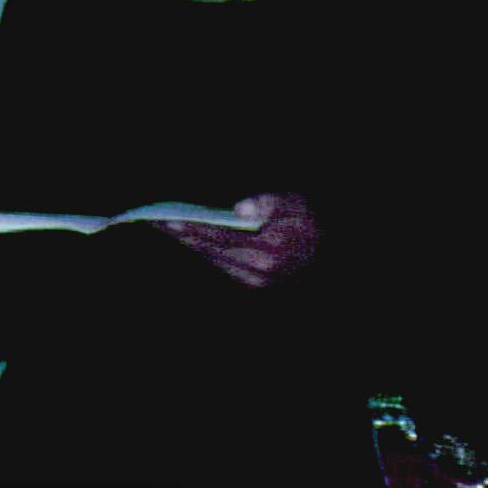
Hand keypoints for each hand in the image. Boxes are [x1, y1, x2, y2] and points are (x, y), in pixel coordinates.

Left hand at [166, 192, 319, 290]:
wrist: (331, 256)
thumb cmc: (310, 225)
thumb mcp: (296, 204)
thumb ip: (267, 202)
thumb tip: (238, 209)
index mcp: (268, 252)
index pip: (221, 239)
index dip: (193, 229)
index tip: (169, 220)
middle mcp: (258, 273)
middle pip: (211, 252)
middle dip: (184, 237)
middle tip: (156, 222)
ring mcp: (255, 282)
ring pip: (214, 260)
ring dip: (191, 244)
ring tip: (167, 228)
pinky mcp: (253, 285)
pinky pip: (222, 264)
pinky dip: (205, 250)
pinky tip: (190, 237)